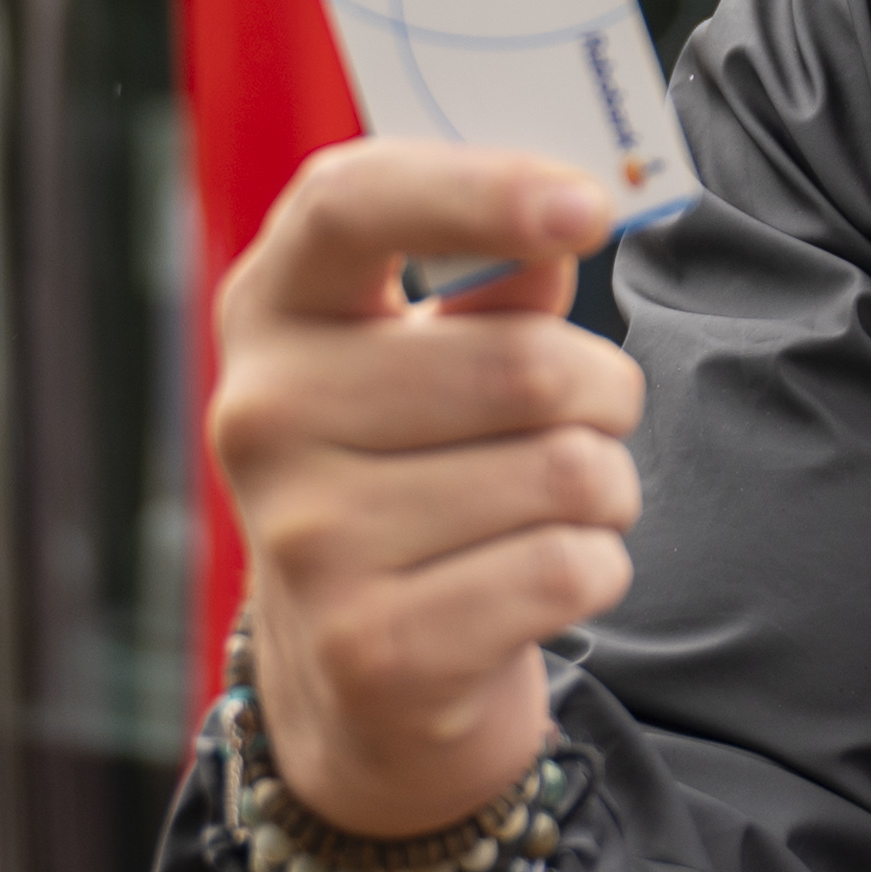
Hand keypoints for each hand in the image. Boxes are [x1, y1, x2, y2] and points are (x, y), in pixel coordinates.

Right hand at [205, 141, 646, 835]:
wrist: (361, 683)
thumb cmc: (417, 476)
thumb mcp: (434, 360)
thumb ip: (496, 285)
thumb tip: (567, 210)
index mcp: (274, 312)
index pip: (350, 202)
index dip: (479, 188)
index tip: (586, 204)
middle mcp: (265, 416)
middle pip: (524, 365)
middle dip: (604, 395)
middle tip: (586, 423)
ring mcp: (308, 539)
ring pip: (564, 472)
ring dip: (605, 490)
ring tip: (550, 510)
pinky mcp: (372, 647)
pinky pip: (566, 569)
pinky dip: (594, 571)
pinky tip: (535, 585)